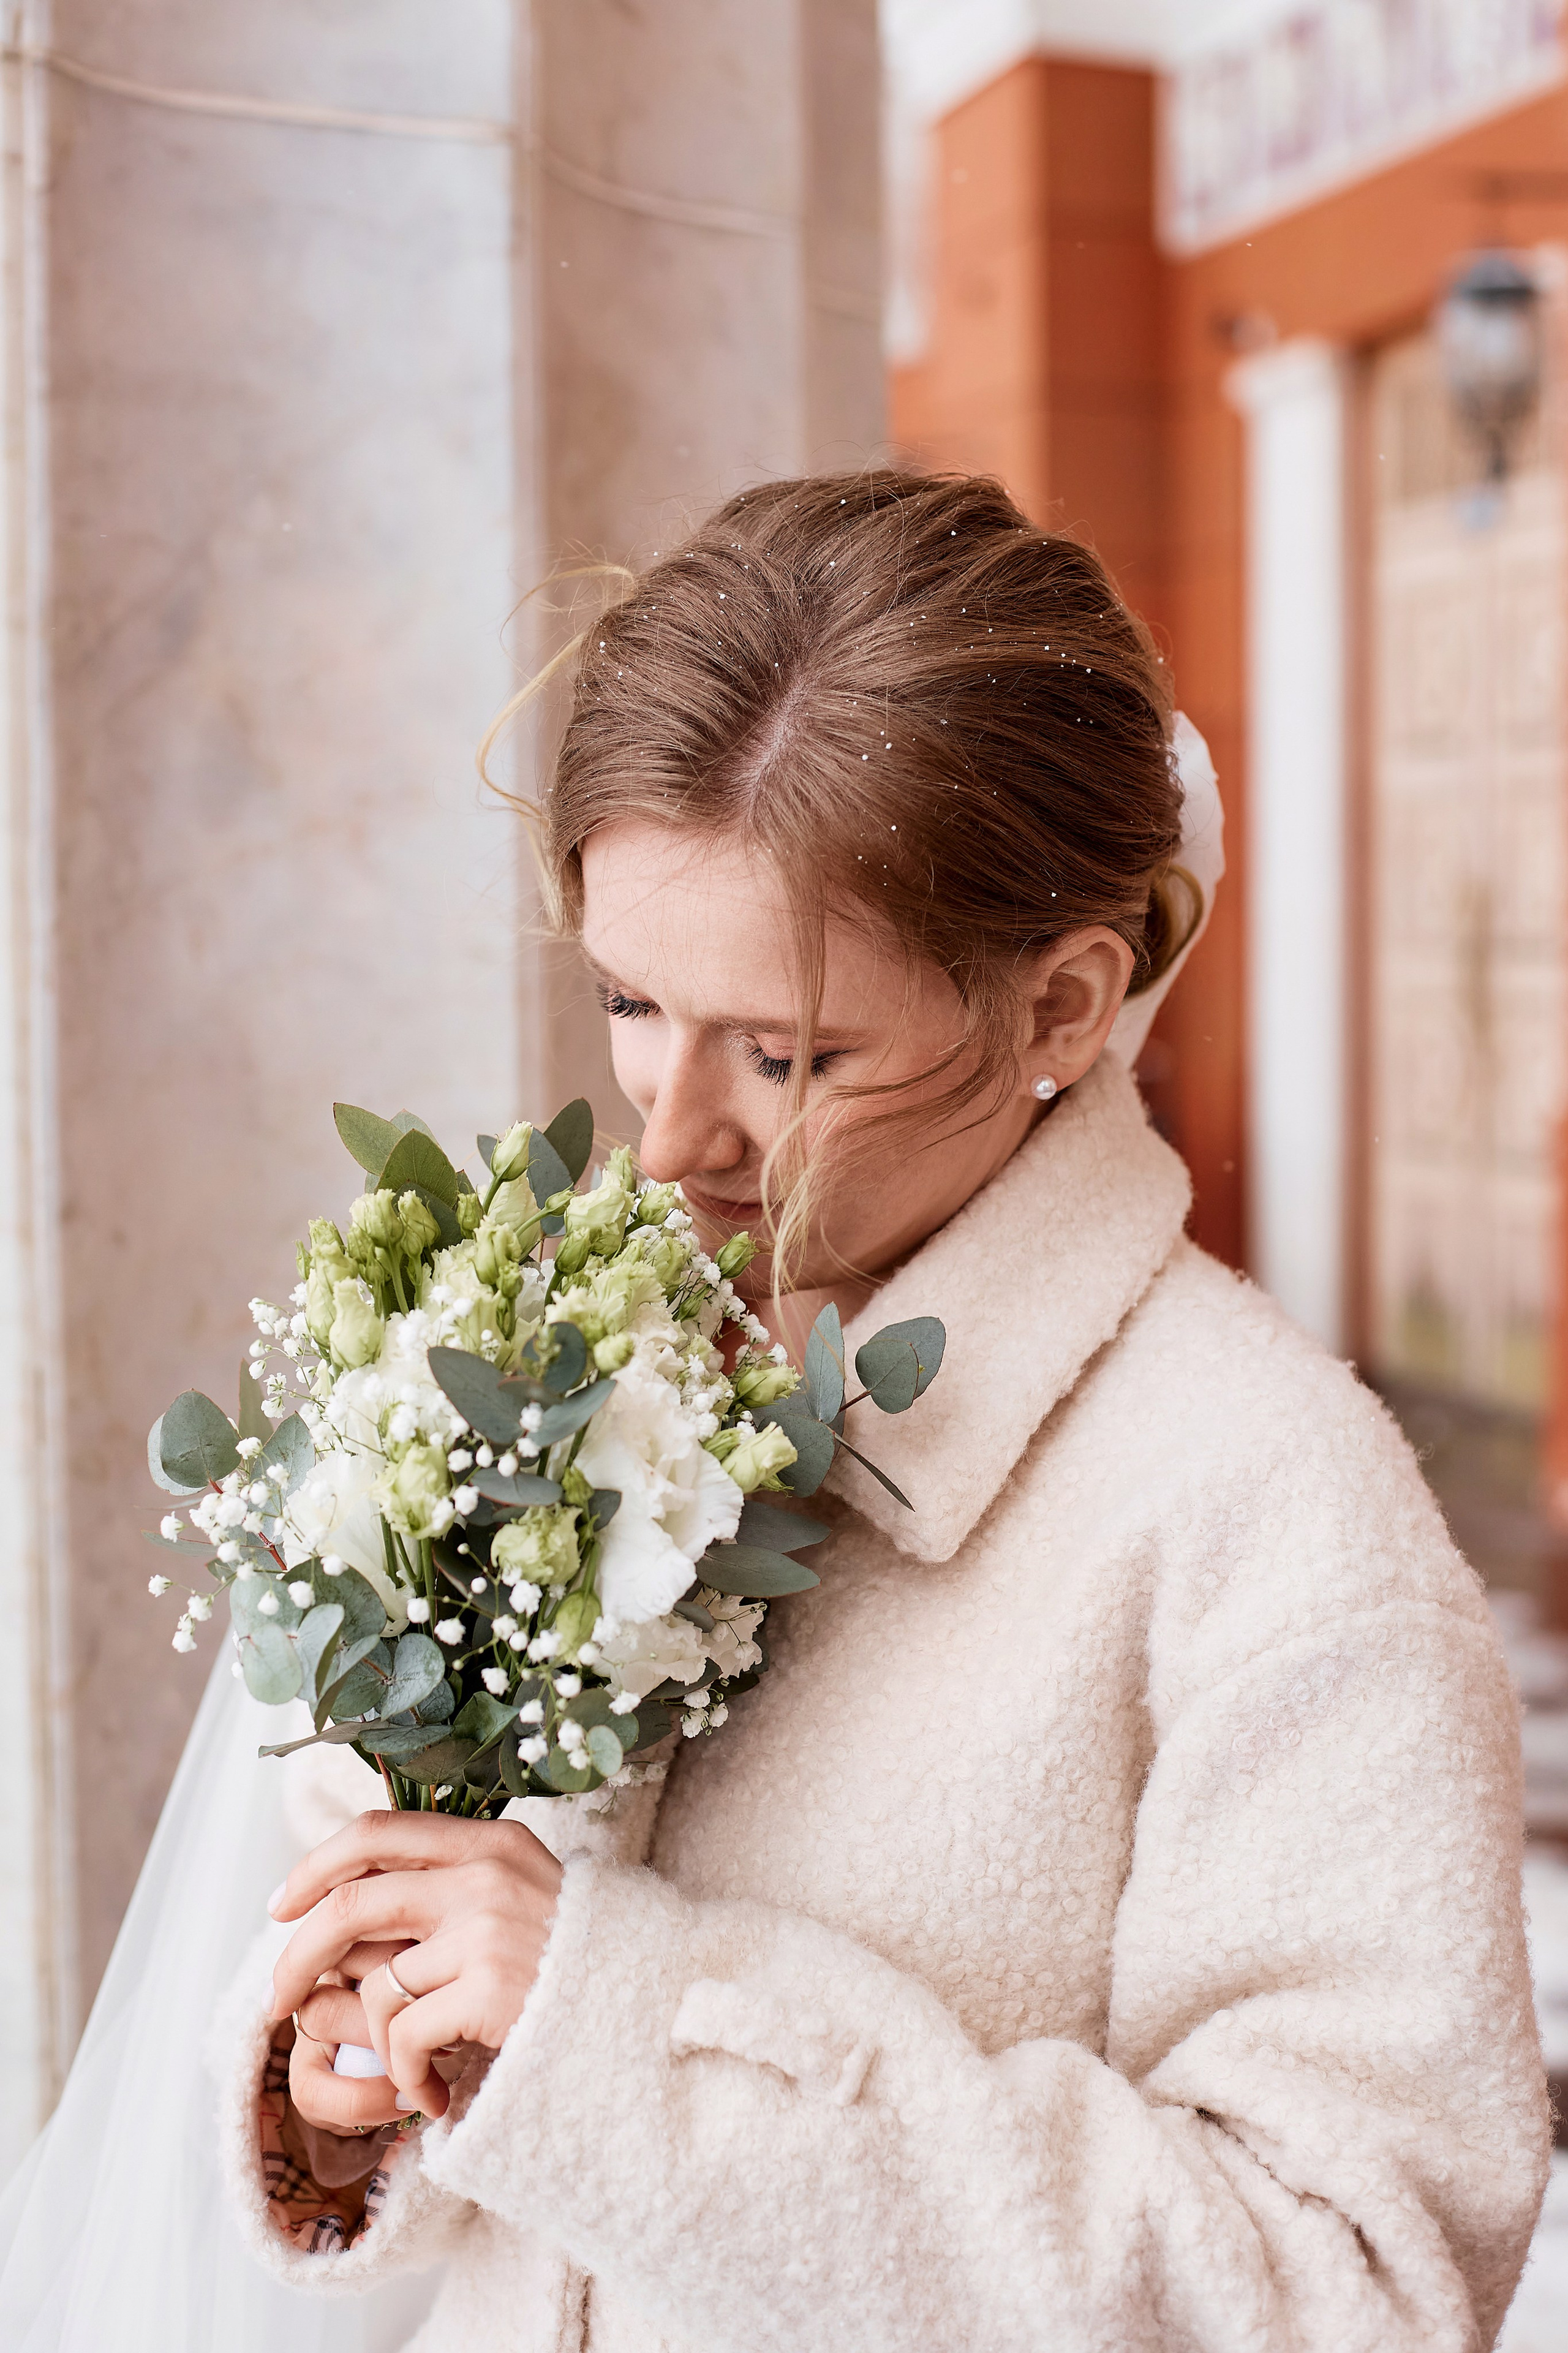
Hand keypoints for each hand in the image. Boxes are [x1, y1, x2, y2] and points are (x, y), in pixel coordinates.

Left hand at [270, 1812, 563, 2121]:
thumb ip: (459, 1884)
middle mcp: (485, 1875)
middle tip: (277, 2001)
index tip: (281, 1904)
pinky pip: (405, 2038)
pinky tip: (433, 2094)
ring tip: (409, 2073)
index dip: (316, 1865)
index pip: (378, 1829)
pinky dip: (406, 2077)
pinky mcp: (492, 1989)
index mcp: (489, 1842)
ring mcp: (488, 1930)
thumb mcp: (524, 1894)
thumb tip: (360, 1897)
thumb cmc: (578, 1963)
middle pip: (351, 1902)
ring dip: (376, 2044)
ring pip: (376, 1984)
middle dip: (298, 1956)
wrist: (652, 2008)